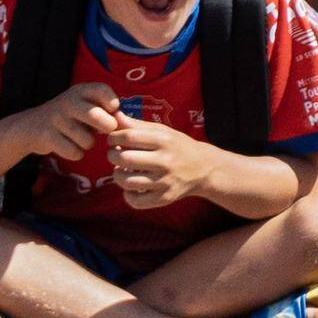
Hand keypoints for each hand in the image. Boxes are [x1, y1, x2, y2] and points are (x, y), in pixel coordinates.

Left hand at [107, 114, 228, 210]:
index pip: (129, 136)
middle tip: (114, 154)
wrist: (204, 169)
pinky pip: (136, 201)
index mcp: (164, 140)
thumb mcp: (162, 131)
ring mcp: (165, 182)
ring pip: (127, 182)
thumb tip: (114, 116)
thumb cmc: (178, 146)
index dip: (114, 137)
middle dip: (112, 155)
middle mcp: (165, 161)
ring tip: (121, 170)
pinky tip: (131, 187)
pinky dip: (127, 194)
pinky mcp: (165, 198)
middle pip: (125, 159)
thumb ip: (138, 125)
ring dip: (117, 175)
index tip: (113, 139)